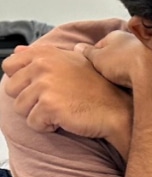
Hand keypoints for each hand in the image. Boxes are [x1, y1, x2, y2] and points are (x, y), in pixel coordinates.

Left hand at [2, 44, 131, 140]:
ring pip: (19, 108)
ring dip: (38, 114)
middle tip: (53, 100)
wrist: (116, 108)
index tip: (39, 86)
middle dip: (29, 99)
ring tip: (60, 109)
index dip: (21, 80)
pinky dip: (47, 126)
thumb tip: (18, 50)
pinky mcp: (49, 105)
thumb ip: (41, 55)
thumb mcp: (72, 61)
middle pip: (11, 89)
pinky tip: (64, 119)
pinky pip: (32, 123)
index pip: (10, 65)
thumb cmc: (97, 87)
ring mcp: (45, 85)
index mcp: (46, 53)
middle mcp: (43, 65)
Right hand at [75, 30, 151, 88]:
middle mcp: (133, 39)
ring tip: (123, 80)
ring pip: (132, 59)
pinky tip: (137, 80)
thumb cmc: (122, 62)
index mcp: (116, 35)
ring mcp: (147, 49)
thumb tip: (78, 47)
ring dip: (128, 67)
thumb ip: (88, 53)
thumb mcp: (98, 58)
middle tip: (108, 76)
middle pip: (118, 51)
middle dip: (113, 62)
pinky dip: (140, 72)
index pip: (101, 45)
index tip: (94, 68)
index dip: (96, 57)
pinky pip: (145, 67)